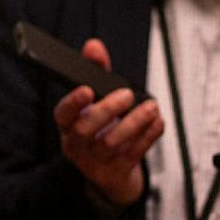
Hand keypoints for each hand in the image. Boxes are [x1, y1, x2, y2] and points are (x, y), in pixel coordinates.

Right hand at [53, 39, 161, 207]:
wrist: (110, 173)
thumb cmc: (101, 129)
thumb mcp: (96, 102)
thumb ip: (95, 72)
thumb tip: (94, 46)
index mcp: (68, 125)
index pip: (62, 114)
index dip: (73, 102)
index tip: (87, 89)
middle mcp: (77, 145)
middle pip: (85, 130)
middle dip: (107, 109)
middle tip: (127, 94)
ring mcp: (95, 162)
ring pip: (109, 144)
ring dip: (133, 123)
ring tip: (151, 108)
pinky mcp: (116, 174)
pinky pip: (131, 156)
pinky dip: (147, 137)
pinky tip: (157, 123)